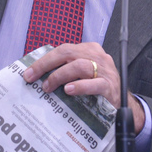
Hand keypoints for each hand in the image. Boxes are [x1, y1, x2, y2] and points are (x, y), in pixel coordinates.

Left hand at [22, 42, 145, 133]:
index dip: (44, 61)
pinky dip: (80, 86)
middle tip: (33, 79)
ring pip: (79, 66)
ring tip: (48, 87)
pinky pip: (94, 84)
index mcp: (88, 49)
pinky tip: (68, 90)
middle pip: (68, 54)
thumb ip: (66, 69)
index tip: (28, 73)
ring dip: (60, 76)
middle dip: (47, 66)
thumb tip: (38, 74)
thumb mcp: (82, 73)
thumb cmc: (97, 86)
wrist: (123, 102)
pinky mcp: (110, 86)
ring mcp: (105, 70)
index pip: (62, 50)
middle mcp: (97, 56)